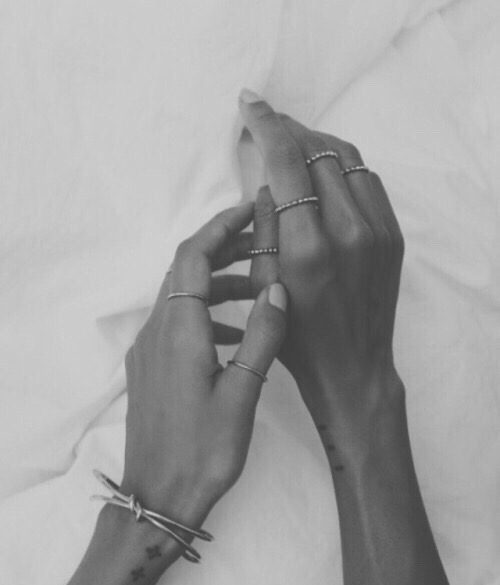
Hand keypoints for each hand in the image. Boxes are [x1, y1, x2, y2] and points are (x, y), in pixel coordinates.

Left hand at [121, 203, 287, 531]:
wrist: (160, 496)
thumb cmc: (205, 450)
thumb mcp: (243, 392)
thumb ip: (262, 335)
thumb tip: (279, 287)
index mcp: (178, 330)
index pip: (194, 256)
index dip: (220, 227)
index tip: (250, 209)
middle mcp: (157, 331)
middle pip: (186, 270)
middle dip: (223, 249)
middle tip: (263, 242)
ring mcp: (149, 350)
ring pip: (183, 297)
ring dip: (218, 283)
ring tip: (259, 284)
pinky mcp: (151, 367)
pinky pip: (179, 323)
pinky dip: (208, 314)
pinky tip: (238, 331)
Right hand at [240, 92, 404, 439]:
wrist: (352, 368)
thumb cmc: (297, 338)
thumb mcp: (263, 286)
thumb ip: (264, 226)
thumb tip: (269, 181)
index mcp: (308, 247)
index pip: (286, 162)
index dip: (266, 124)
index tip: (250, 103)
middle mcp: (348, 230)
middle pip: (318, 150)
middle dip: (288, 128)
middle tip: (267, 123)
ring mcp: (378, 231)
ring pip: (347, 158)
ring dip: (316, 142)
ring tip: (292, 141)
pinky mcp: (393, 235)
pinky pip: (367, 180)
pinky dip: (342, 164)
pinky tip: (322, 170)